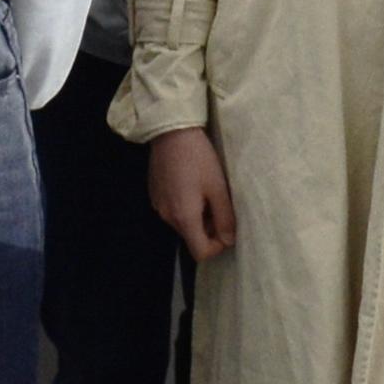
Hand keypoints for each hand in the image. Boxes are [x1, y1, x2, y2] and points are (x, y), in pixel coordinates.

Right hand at [149, 127, 238, 262]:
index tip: (227, 227)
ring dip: (197, 215)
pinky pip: (173, 210)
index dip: (217, 246)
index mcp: (184, 218)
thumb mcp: (218, 187)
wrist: (171, 131)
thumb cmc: (199, 158)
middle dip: (209, 228)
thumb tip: (229, 240)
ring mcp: (158, 206)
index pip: (200, 253)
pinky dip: (185, 205)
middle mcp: (167, 217)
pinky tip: (191, 182)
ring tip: (206, 190)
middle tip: (220, 202)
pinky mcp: (154, 194)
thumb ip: (225, 217)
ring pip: (183, 223)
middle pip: (191, 237)